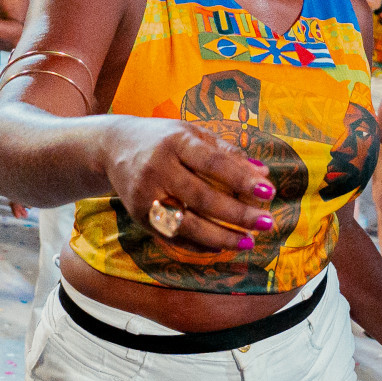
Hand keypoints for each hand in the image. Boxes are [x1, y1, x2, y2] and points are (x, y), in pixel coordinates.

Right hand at [102, 117, 276, 251]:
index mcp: (176, 142)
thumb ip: (226, 152)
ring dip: (221, 237)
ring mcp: (146, 195)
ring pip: (187, 223)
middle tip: (267, 223)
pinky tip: (221, 247)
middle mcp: (158, 168)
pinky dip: (198, 244)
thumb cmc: (163, 139)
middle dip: (237, 213)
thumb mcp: (192, 134)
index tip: (268, 191)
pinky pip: (172, 236)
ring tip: (248, 242)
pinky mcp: (140, 216)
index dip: (242, 179)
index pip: (213, 163)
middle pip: (202, 197)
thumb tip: (262, 172)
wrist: (113, 147)